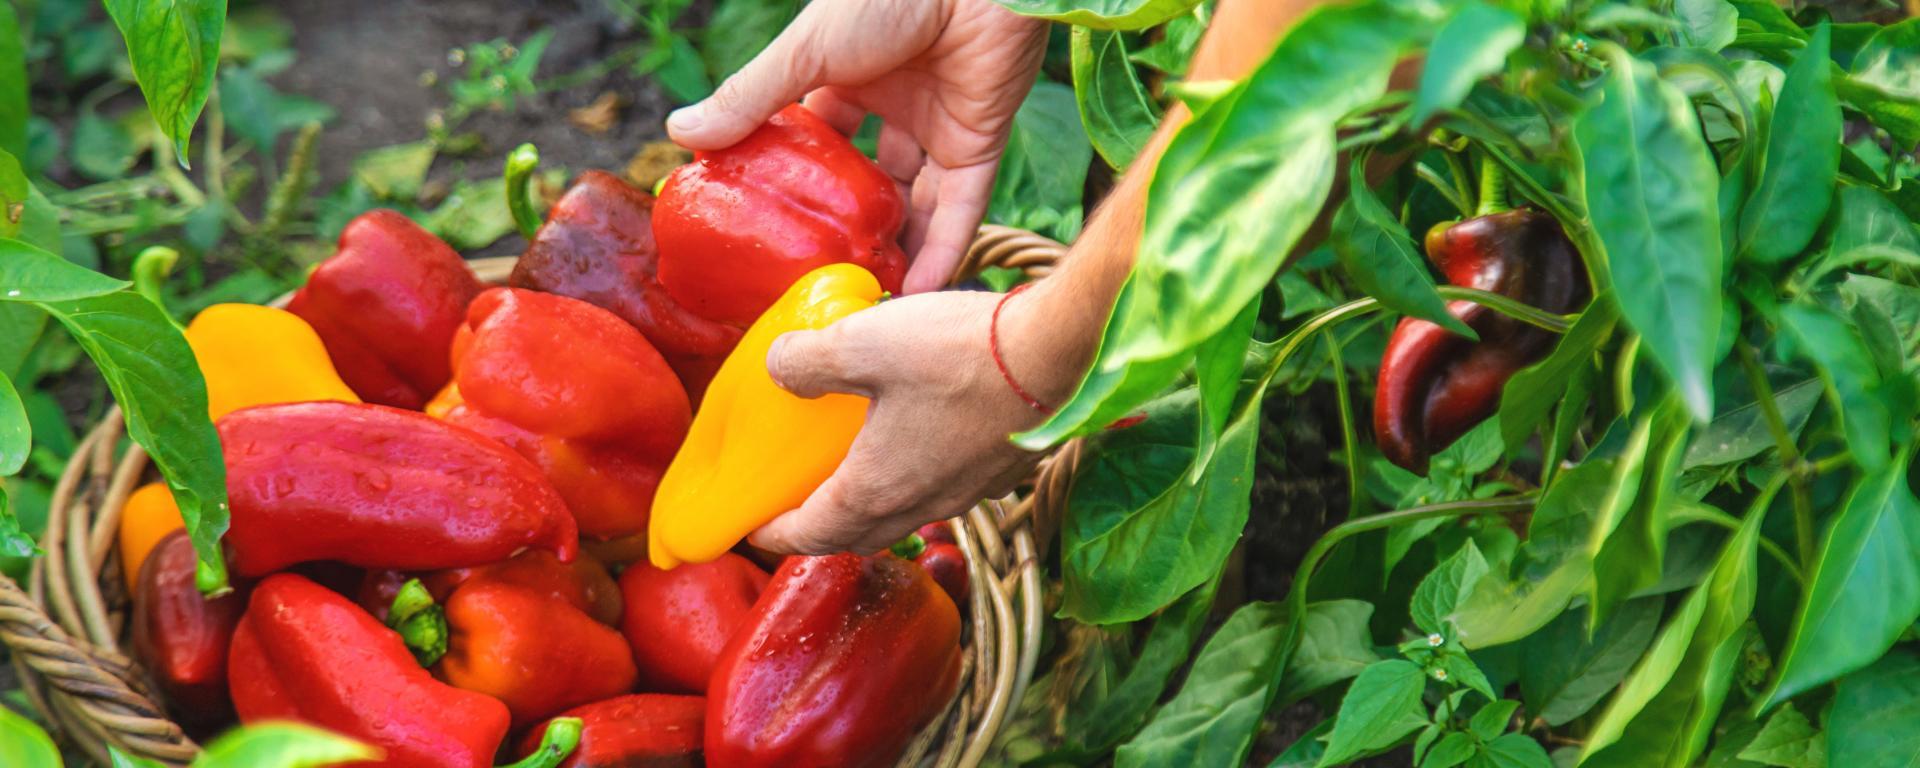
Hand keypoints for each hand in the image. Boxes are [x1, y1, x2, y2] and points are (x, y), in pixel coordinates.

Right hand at [665, 0, 1047, 293]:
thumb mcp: (806, 50)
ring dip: (893, 249)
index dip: (797, 177)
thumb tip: (676, 133)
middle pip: (867, 178)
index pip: (818, 135)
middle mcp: (896, 104)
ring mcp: (941, 126)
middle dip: (846, 225)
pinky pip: (962, 209)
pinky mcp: (982, 144)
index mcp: (850, 73)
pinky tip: (914, 292)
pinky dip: (942, 250)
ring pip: (915, 202)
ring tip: (863, 300)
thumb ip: (749, 97)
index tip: (768, 225)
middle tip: (815, 277)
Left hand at [746, 287, 1081, 554]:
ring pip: (905, 517)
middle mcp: (921, 504)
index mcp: (875, 489)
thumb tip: (776, 368)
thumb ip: (807, 360)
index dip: (774, 534)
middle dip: (821, 528)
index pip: (810, 535)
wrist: (1061, 352)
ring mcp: (967, 492)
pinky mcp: (1000, 471)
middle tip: (797, 503)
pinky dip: (916, 483)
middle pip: (857, 536)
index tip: (753, 526)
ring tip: (854, 470)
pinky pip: (944, 492)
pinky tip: (917, 440)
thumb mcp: (862, 341)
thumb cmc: (960, 353)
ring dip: (871, 507)